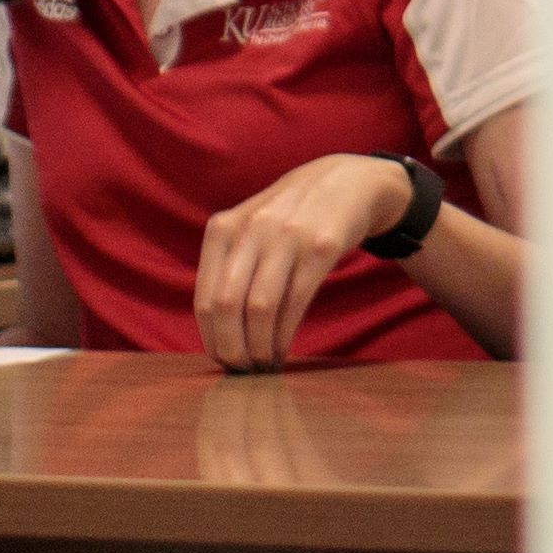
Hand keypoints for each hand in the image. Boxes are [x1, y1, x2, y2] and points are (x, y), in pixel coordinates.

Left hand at [182, 152, 417, 370]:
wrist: (347, 182)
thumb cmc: (290, 216)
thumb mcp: (250, 227)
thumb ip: (228, 267)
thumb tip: (215, 332)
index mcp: (224, 228)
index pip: (205, 299)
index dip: (212, 339)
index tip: (223, 360)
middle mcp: (251, 230)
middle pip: (227, 306)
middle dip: (232, 349)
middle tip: (243, 370)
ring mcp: (286, 237)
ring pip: (259, 308)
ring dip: (261, 347)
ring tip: (265, 363)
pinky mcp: (320, 247)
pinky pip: (295, 302)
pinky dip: (285, 335)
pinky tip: (285, 348)